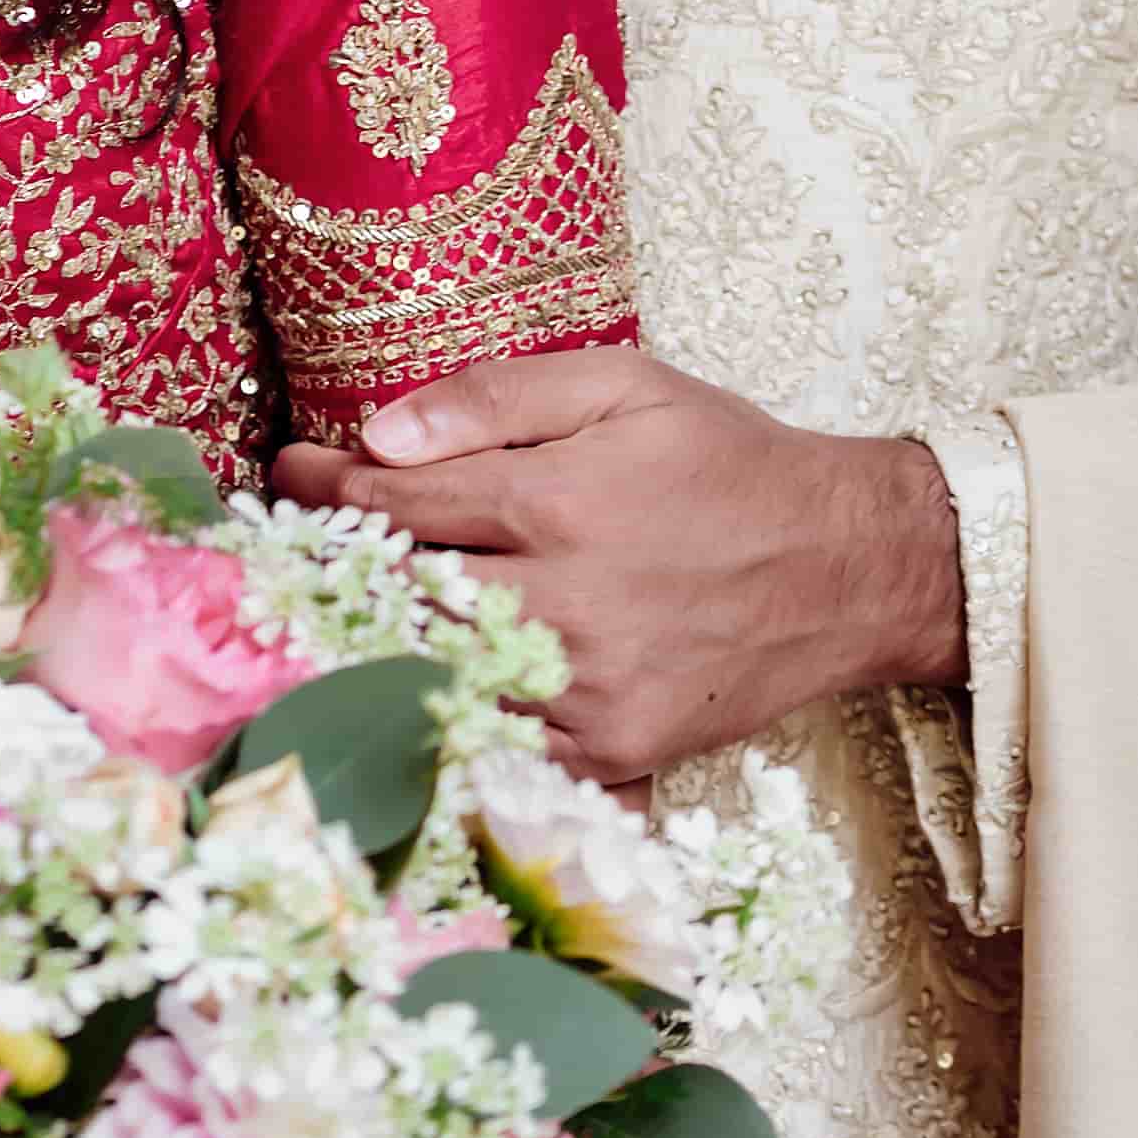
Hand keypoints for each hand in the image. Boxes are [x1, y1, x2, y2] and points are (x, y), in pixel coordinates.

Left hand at [274, 346, 964, 784]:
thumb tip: (380, 433)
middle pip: (399, 591)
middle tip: (291, 541)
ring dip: (377, 636)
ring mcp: (586, 690)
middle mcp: (565, 602)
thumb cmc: (726, 463)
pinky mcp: (610, 751)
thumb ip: (498, 396)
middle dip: (335, 560)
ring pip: (435, 669)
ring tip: (338, 603)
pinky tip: (419, 671)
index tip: (293, 471)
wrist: (845, 569)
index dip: (328, 485)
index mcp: (560, 502)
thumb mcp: (625, 386)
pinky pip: (495, 737)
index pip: (398, 500)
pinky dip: (448, 704)